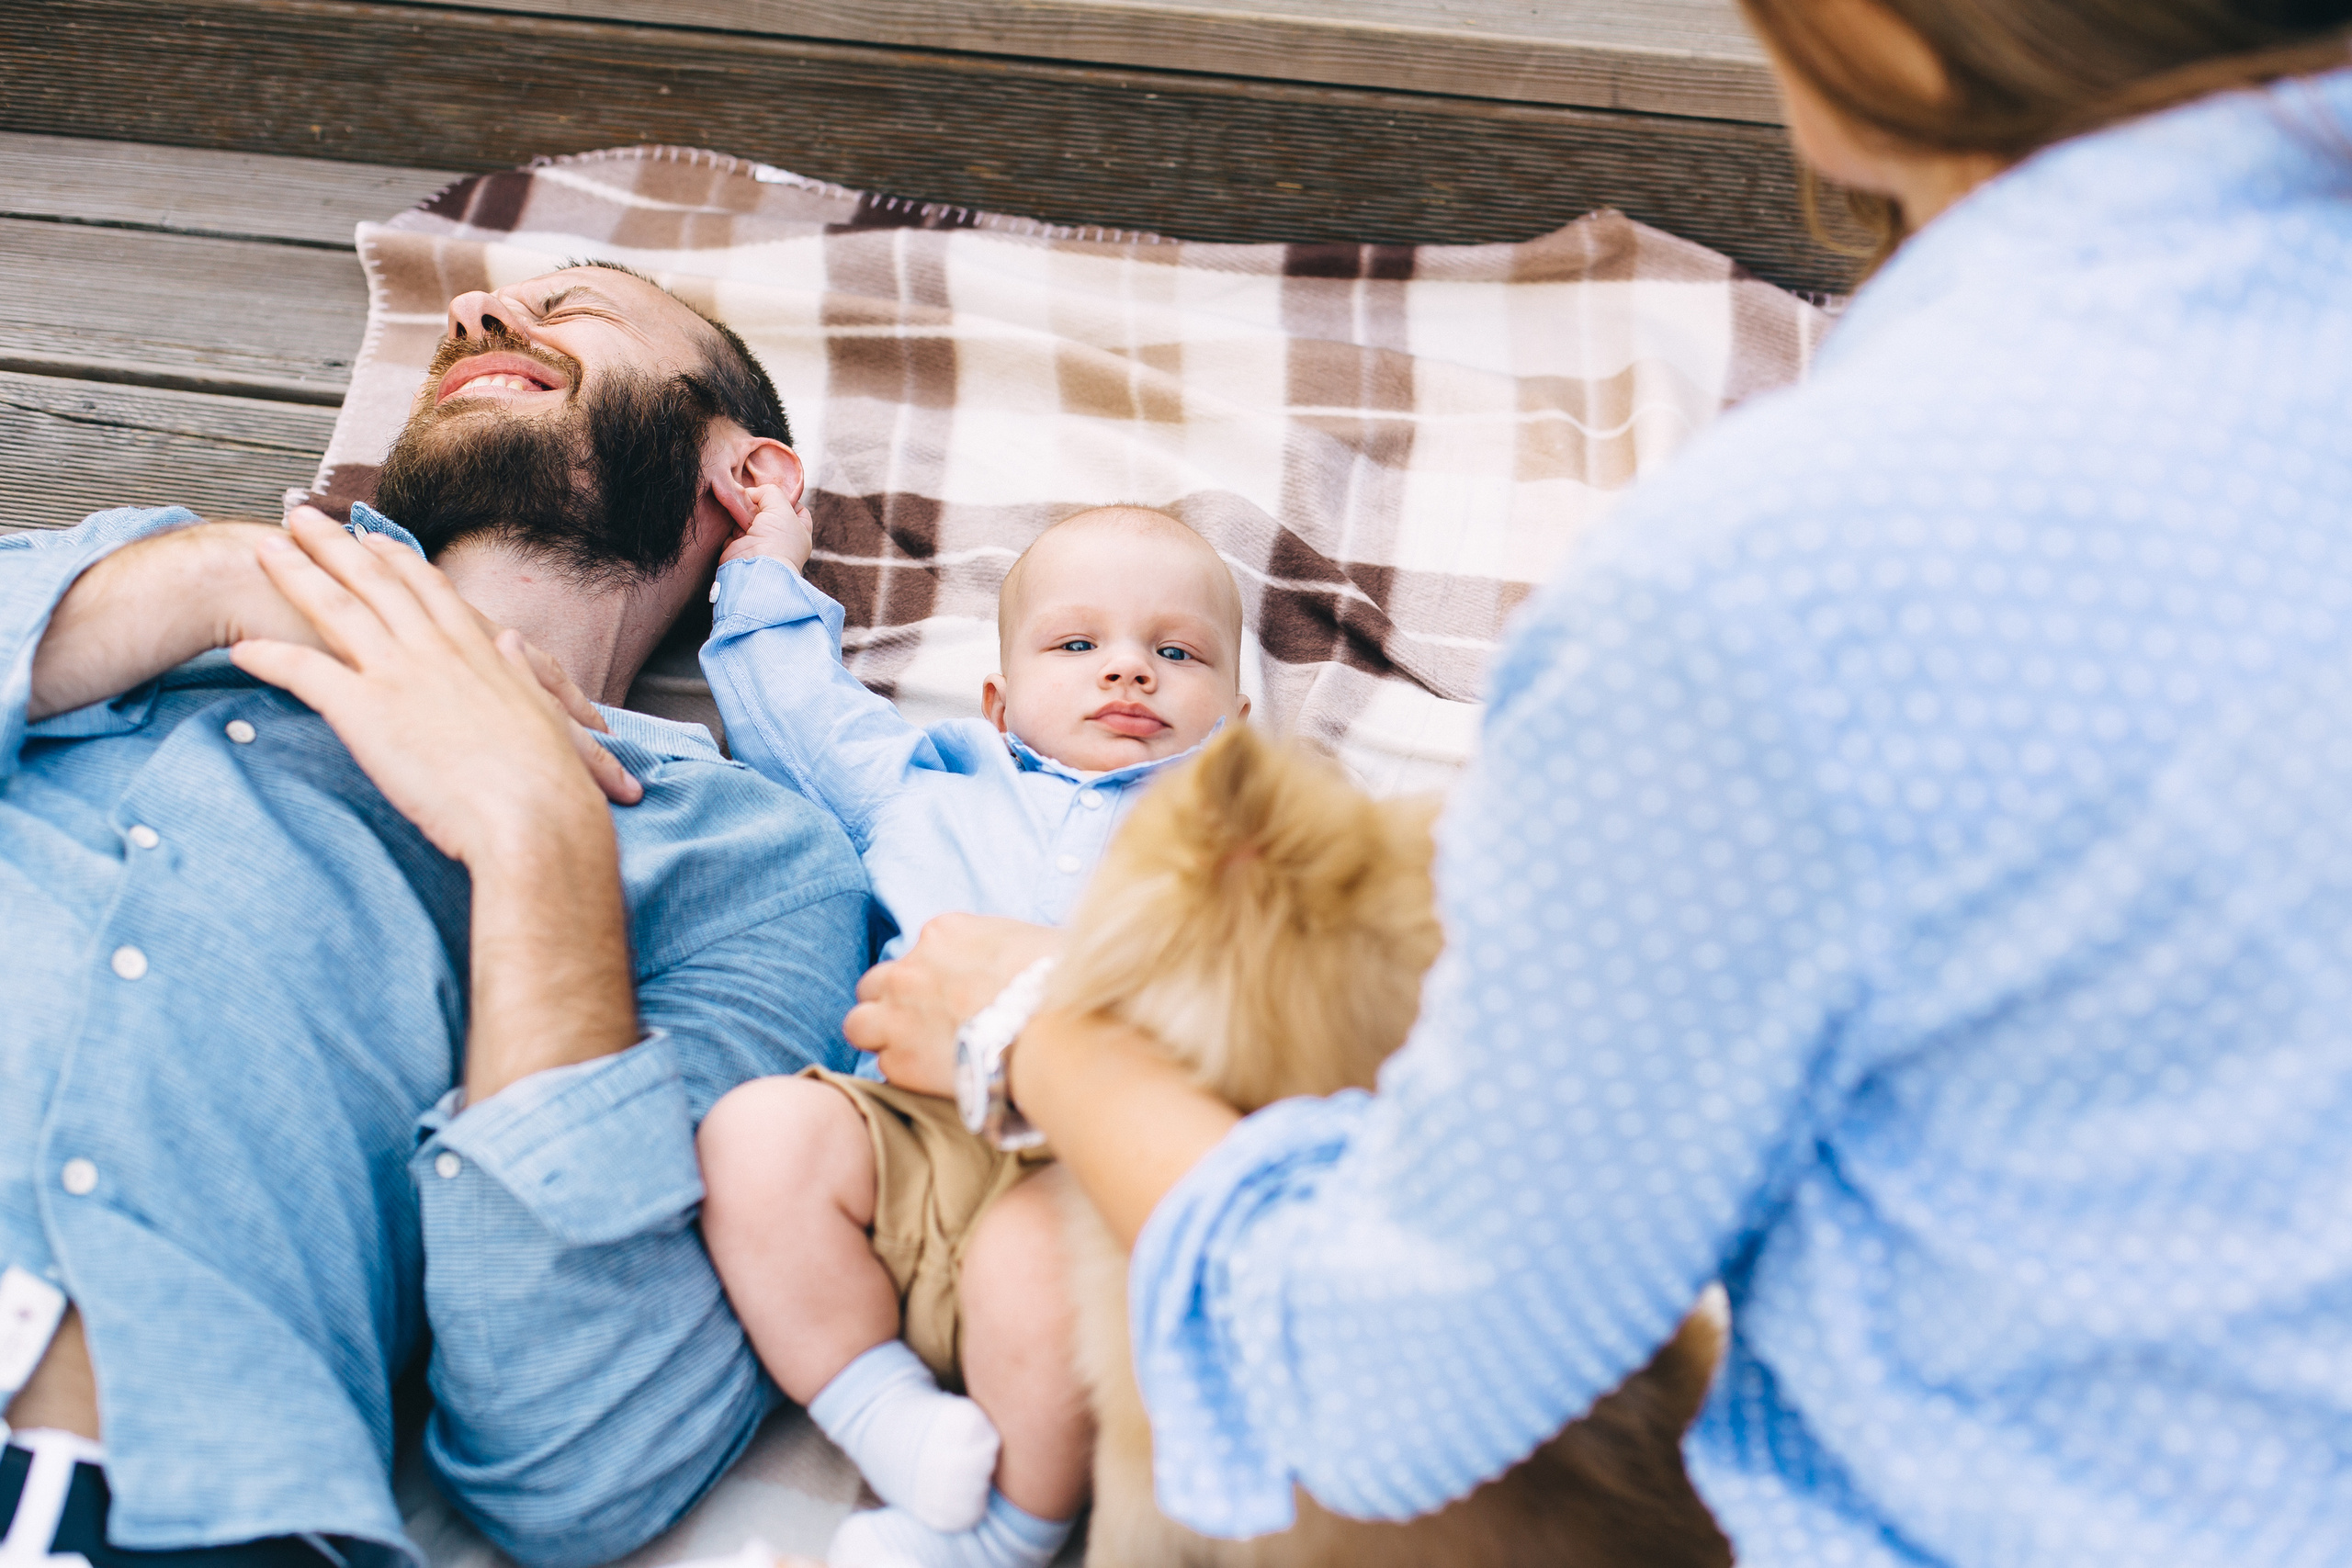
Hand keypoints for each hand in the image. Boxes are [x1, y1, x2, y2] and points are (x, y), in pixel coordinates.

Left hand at [229, 509, 641, 866]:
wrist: (535, 816)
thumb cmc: (548, 779)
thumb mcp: (542, 712)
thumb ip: (518, 672)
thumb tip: (508, 641)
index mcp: (476, 649)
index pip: (427, 589)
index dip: (396, 559)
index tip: (373, 536)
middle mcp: (434, 650)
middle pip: (373, 582)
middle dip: (333, 545)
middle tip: (300, 516)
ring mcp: (399, 676)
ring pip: (334, 610)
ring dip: (293, 575)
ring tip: (260, 548)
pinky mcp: (366, 712)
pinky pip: (305, 674)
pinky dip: (270, 659)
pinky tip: (241, 650)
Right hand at [718, 481, 814, 572]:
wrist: (756, 567)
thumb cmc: (777, 539)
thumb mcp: (781, 506)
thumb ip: (769, 492)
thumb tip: (751, 494)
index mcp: (799, 532)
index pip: (798, 510)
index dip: (788, 498)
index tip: (775, 491)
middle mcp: (780, 540)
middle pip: (769, 512)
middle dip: (760, 504)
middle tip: (752, 495)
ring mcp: (760, 544)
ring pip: (749, 519)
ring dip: (743, 511)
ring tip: (740, 504)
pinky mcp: (739, 548)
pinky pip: (733, 529)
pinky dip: (730, 523)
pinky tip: (731, 516)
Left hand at [845, 915, 1061, 1095]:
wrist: (1050, 1035)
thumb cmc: (1056, 986)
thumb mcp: (1035, 942)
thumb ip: (1007, 948)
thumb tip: (1021, 961)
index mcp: (944, 933)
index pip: (920, 950)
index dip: (935, 977)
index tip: (955, 996)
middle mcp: (910, 969)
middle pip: (878, 984)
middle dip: (896, 1003)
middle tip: (925, 1024)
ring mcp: (898, 1015)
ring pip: (859, 1024)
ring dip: (881, 1036)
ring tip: (914, 1053)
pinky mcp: (899, 1061)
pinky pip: (884, 1066)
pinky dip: (904, 1073)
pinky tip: (933, 1079)